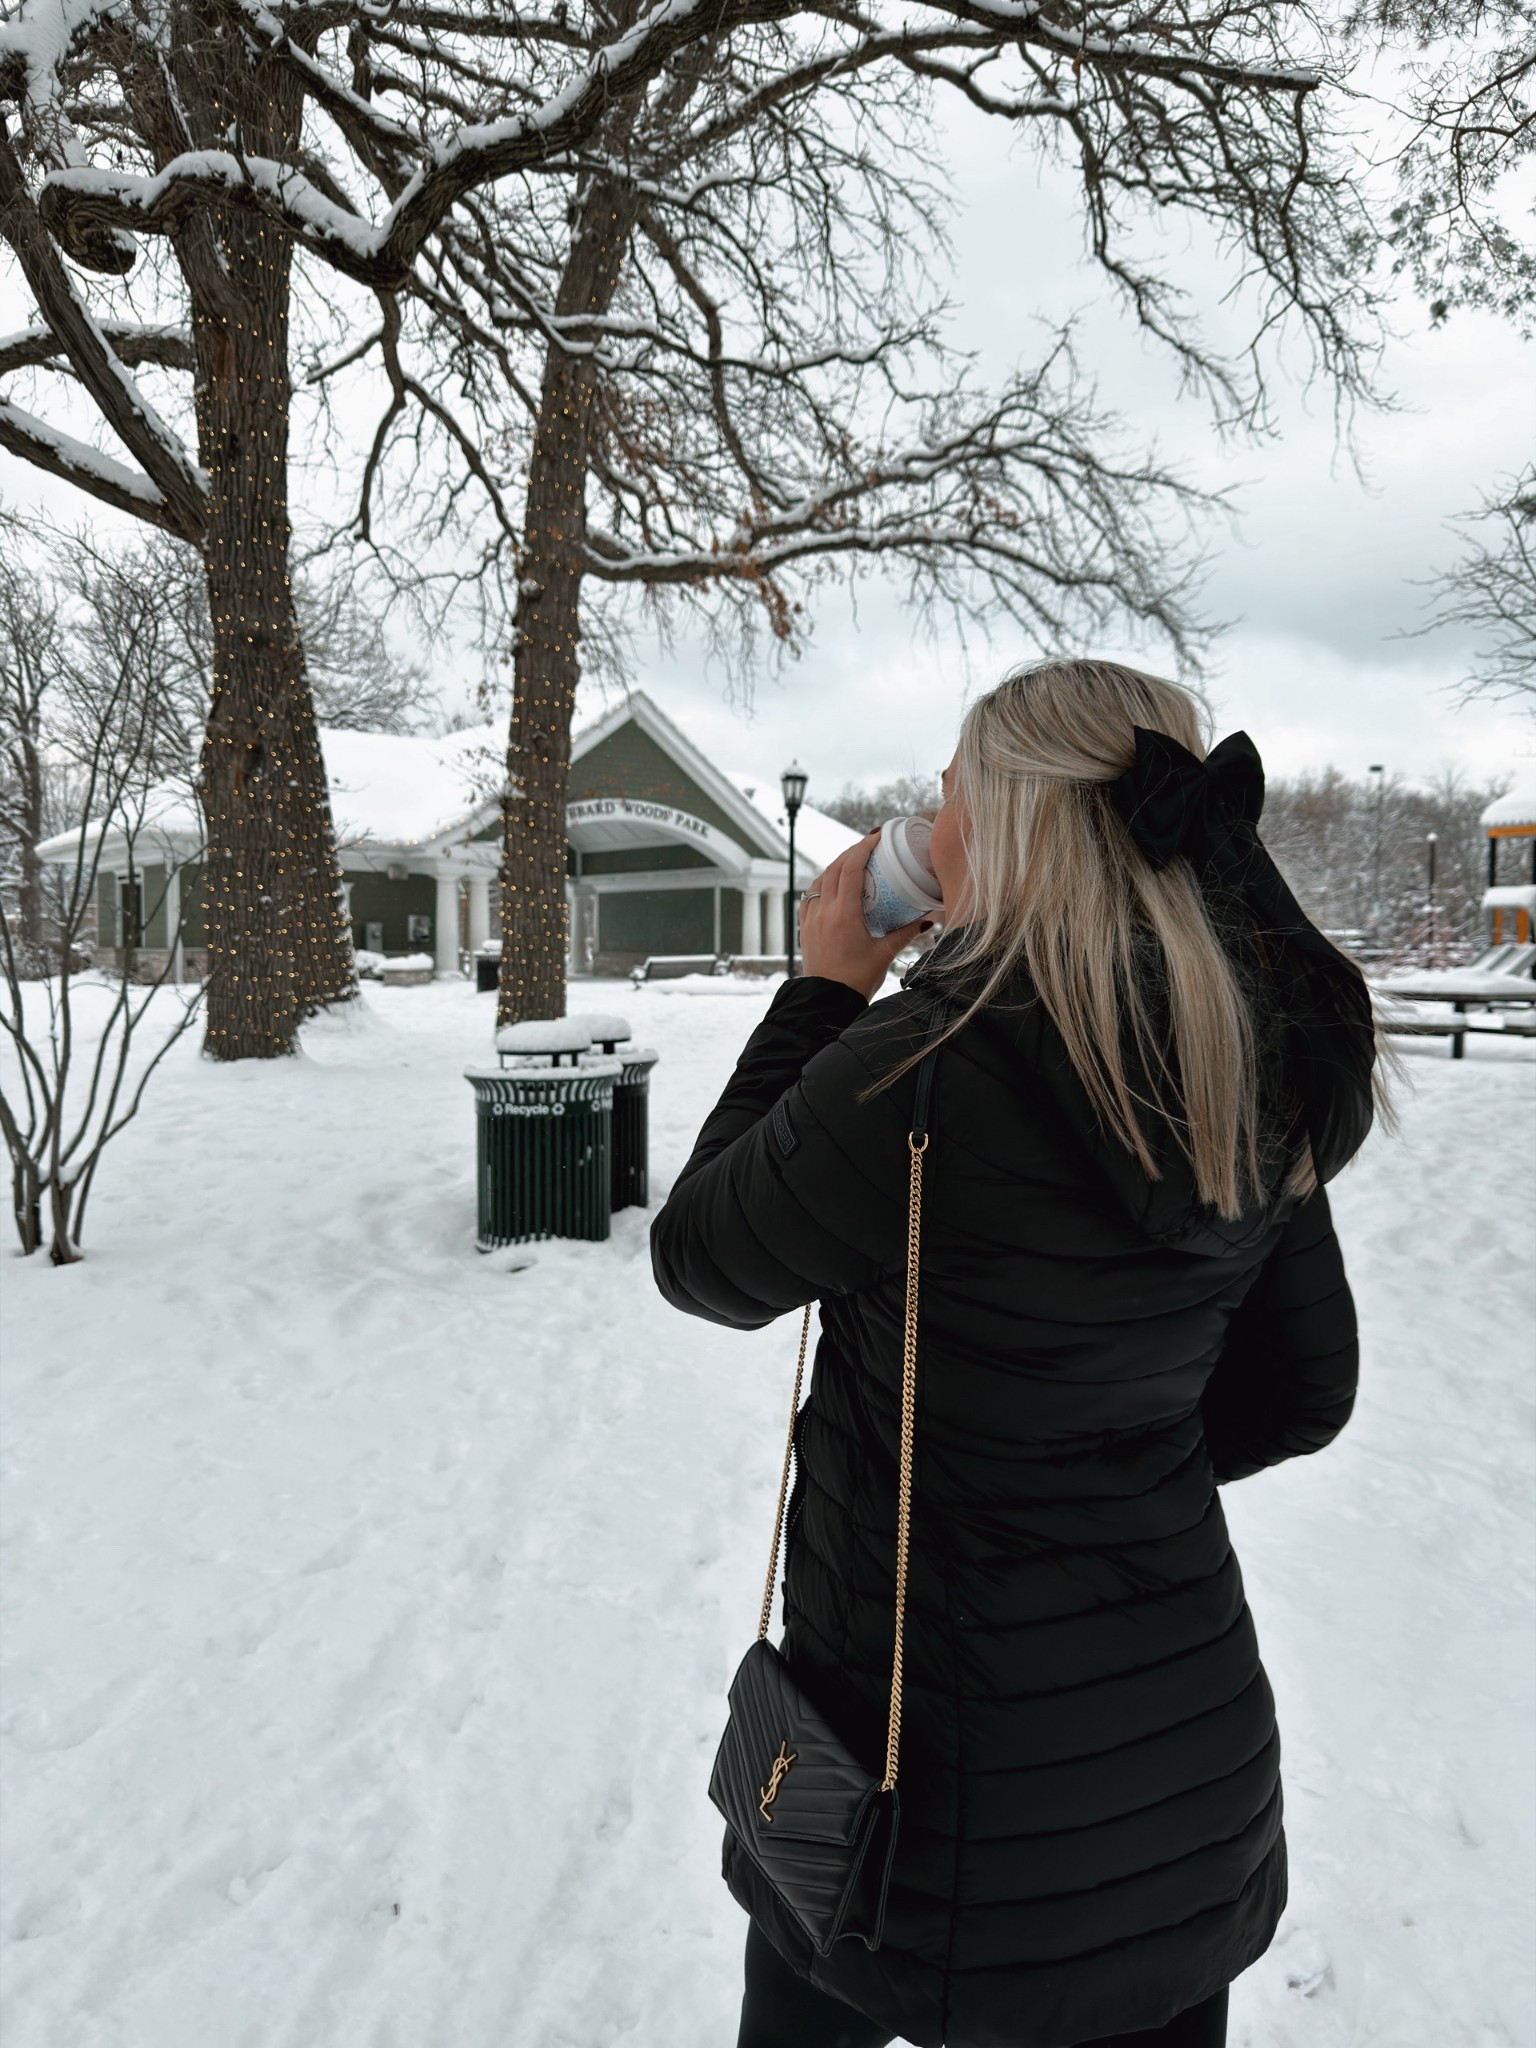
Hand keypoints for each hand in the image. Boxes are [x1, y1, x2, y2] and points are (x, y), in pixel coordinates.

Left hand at [798, 833, 933, 999]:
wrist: (826, 1000)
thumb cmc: (856, 980)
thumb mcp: (885, 953)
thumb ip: (906, 933)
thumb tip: (927, 920)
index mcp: (844, 914)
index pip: (850, 869)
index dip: (862, 849)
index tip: (875, 838)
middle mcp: (824, 911)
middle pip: (834, 868)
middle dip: (851, 852)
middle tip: (869, 845)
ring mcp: (811, 918)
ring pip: (820, 879)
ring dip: (835, 865)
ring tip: (853, 860)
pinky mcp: (805, 926)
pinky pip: (811, 895)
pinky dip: (822, 882)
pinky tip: (832, 883)